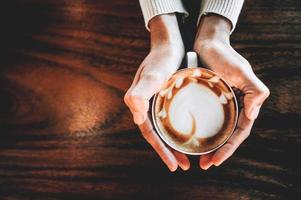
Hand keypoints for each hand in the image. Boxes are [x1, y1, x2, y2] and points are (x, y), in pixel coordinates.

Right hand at [124, 14, 189, 170]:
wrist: (169, 44)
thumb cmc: (161, 59)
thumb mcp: (152, 76)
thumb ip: (140, 94)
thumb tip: (136, 117)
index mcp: (139, 105)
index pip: (150, 134)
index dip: (161, 151)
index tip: (174, 166)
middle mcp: (146, 106)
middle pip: (157, 135)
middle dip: (169, 152)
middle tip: (184, 166)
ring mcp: (155, 103)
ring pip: (164, 129)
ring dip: (174, 144)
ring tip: (187, 157)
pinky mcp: (165, 99)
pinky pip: (170, 119)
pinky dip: (178, 130)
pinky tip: (189, 134)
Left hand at [194, 15, 269, 168]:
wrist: (206, 42)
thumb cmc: (224, 56)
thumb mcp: (242, 72)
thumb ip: (256, 92)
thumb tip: (253, 115)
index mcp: (244, 103)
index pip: (239, 132)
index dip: (229, 148)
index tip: (215, 161)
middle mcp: (233, 106)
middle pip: (227, 135)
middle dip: (218, 152)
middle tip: (204, 165)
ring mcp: (219, 104)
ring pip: (216, 130)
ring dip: (209, 145)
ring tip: (196, 158)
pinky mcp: (206, 100)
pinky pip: (204, 119)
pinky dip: (200, 131)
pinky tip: (189, 139)